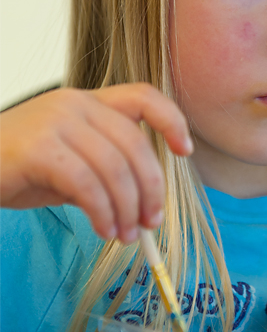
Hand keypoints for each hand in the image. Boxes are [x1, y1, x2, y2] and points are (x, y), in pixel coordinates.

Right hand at [0, 83, 192, 242]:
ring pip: (115, 167)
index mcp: (87, 102)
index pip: (143, 96)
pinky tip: (103, 228)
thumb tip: (142, 206)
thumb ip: (103, 172)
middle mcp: (75, 104)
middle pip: (135, 143)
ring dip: (127, 208)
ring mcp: (56, 122)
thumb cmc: (14, 166)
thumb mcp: (67, 163)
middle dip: (151, 187)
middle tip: (151, 222)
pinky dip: (103, 212)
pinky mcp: (39, 149)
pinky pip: (88, 184)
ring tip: (125, 235)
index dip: (172, 120)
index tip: (184, 151)